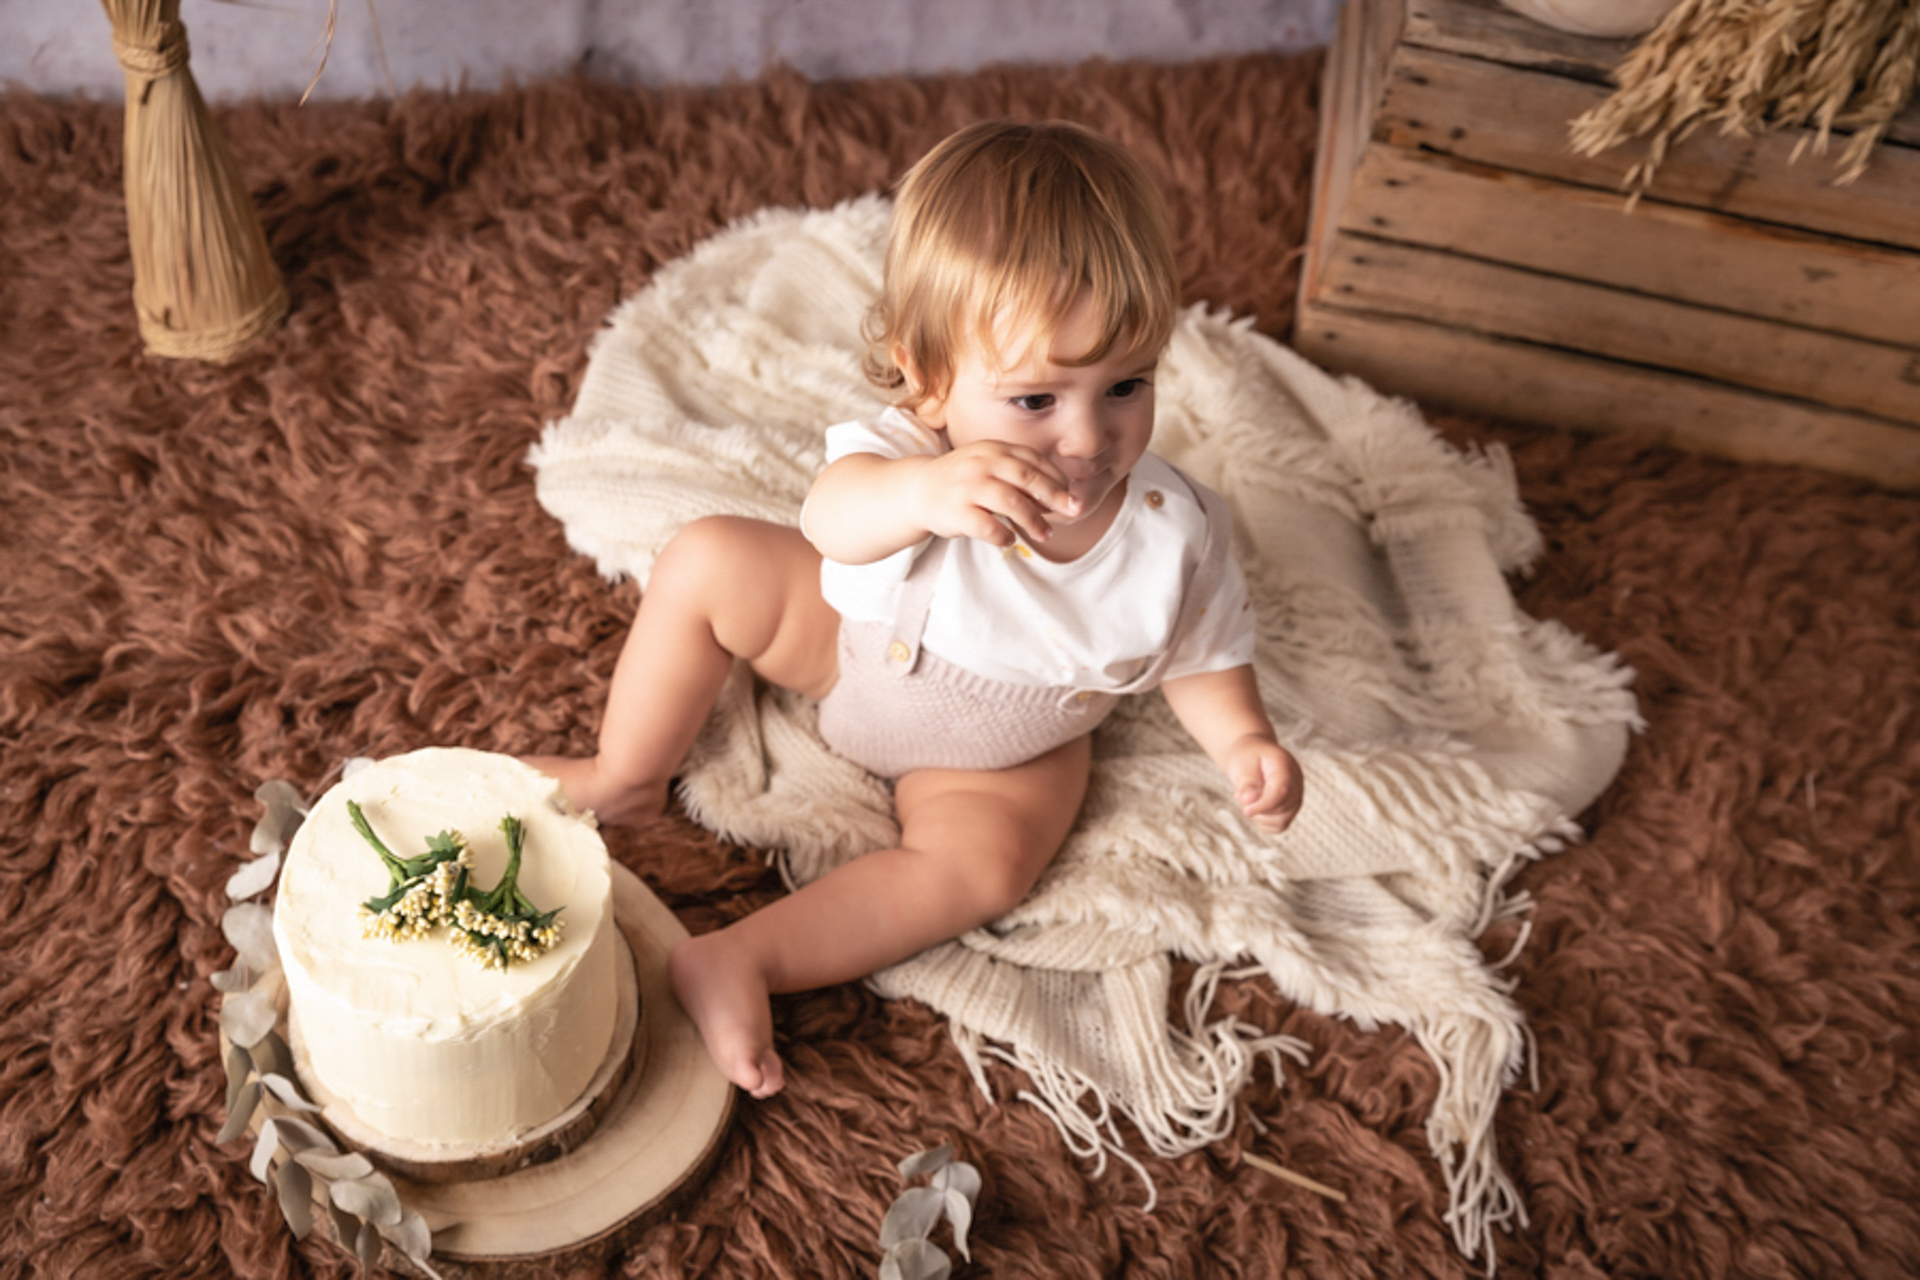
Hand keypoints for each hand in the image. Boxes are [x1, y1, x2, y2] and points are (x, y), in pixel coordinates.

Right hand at [913, 440, 1078, 547]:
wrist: (918, 490)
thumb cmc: (965, 482)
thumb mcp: (991, 466)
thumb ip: (1021, 476)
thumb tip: (1060, 498)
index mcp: (994, 449)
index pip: (1034, 460)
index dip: (1056, 479)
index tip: (1070, 496)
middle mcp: (982, 463)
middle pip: (1027, 477)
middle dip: (1055, 496)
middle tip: (1074, 512)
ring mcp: (968, 486)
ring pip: (1011, 502)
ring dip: (1033, 521)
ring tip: (1045, 535)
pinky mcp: (955, 511)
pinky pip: (988, 527)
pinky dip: (1004, 536)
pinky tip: (1009, 539)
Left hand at [1225, 736, 1302, 834]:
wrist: (1252, 755)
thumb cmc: (1246, 758)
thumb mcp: (1242, 764)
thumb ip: (1247, 782)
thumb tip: (1249, 800)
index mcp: (1285, 765)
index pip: (1281, 791)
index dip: (1263, 805)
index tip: (1246, 810)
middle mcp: (1297, 782)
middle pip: (1282, 808)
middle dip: (1258, 809)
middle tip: (1242, 795)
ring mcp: (1296, 796)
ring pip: (1282, 821)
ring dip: (1260, 817)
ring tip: (1249, 800)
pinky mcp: (1291, 808)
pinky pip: (1279, 826)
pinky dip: (1264, 822)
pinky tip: (1257, 807)